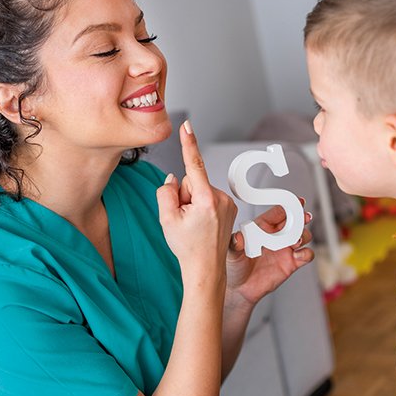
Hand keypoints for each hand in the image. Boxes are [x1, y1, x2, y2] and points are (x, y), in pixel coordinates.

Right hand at [156, 122, 237, 282]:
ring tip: (193, 224)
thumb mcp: (166, 219)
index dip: (189, 143)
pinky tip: (201, 224)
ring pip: (200, 189)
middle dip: (184, 194)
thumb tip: (174, 178)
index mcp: (206, 200)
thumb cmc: (187, 247)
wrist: (205, 269)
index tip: (186, 126)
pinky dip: (202, 206)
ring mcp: (228, 203)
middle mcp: (221, 198)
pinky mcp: (230, 207)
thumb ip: (166, 192)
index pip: (194, 165)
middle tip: (184, 219)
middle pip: (193, 180)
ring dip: (193, 202)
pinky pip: (208, 197)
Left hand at [225, 199, 314, 306]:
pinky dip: (306, 253)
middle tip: (303, 218)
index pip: (279, 212)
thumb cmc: (234, 265)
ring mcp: (285, 249)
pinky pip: (306, 255)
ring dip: (304, 235)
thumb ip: (235, 243)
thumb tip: (237, 237)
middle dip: (302, 218)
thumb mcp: (231, 252)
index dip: (289, 205)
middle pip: (295, 221)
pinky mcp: (291, 263)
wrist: (240, 288)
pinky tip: (298, 255)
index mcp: (263, 226)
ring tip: (295, 241)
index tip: (297, 202)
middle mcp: (276, 236)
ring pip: (303, 235)